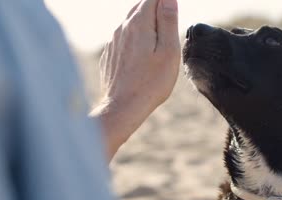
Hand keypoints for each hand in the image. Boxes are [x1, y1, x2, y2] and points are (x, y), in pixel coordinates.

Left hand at [90, 0, 179, 160]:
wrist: (123, 107)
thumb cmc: (151, 83)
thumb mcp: (169, 51)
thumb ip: (168, 21)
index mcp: (139, 24)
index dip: (165, 0)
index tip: (172, 8)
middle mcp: (122, 29)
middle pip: (140, 6)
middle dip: (155, 6)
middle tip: (168, 12)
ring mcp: (113, 42)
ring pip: (130, 22)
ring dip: (145, 22)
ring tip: (158, 29)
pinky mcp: (110, 56)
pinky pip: (123, 38)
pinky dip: (134, 37)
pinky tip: (142, 50)